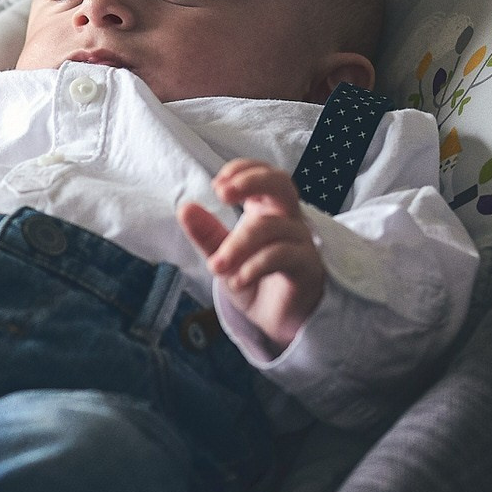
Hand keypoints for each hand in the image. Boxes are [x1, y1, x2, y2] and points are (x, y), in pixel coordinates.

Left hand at [177, 159, 325, 350]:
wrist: (276, 321)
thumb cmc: (254, 282)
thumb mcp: (223, 257)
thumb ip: (206, 234)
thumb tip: (185, 207)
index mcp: (267, 211)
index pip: (263, 174)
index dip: (243, 171)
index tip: (217, 186)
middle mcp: (286, 220)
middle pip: (281, 183)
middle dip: (252, 181)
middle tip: (221, 194)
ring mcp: (300, 242)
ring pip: (271, 227)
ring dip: (238, 244)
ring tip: (216, 266)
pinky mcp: (307, 266)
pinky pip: (283, 255)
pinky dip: (255, 266)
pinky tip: (236, 280)